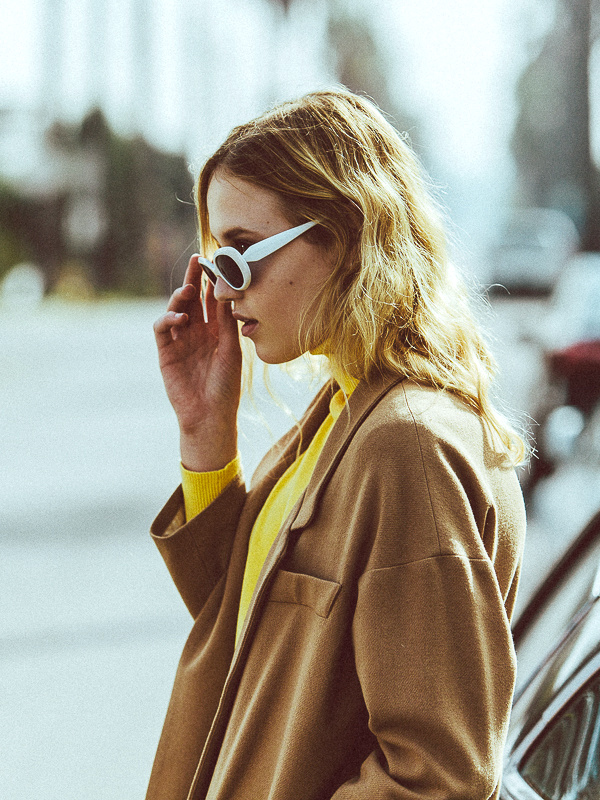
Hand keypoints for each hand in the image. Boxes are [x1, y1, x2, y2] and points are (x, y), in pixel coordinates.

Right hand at [153, 255, 241, 471]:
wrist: (209, 415)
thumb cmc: (226, 386)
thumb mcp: (231, 351)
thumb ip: (226, 323)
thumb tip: (227, 292)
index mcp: (216, 331)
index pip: (212, 301)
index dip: (213, 282)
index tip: (218, 263)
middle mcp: (197, 332)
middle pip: (193, 299)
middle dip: (194, 279)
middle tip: (198, 260)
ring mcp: (180, 341)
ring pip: (176, 309)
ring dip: (180, 297)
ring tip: (188, 289)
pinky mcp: (166, 352)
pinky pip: (162, 329)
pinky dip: (168, 319)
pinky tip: (180, 318)